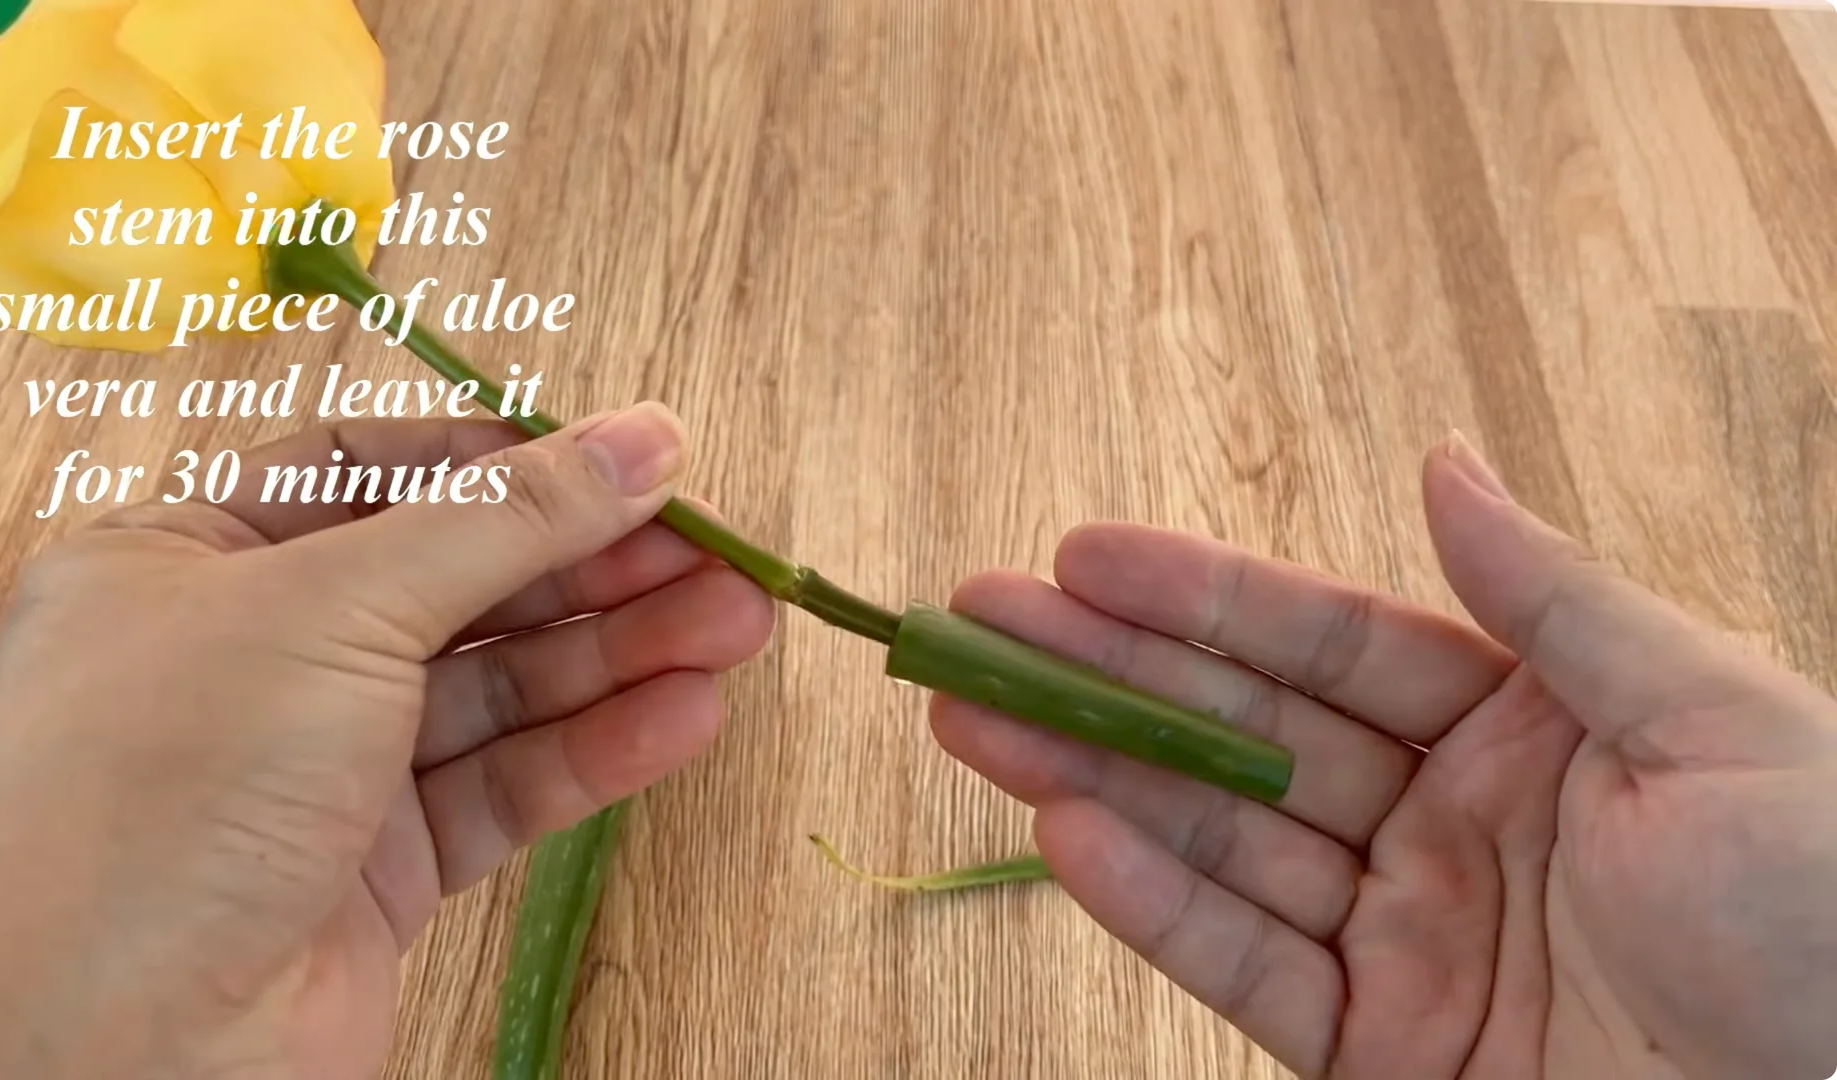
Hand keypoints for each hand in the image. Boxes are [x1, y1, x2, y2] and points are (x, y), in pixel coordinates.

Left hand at [0, 405, 775, 1079]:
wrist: (97, 1052)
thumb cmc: (158, 791)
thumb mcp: (335, 605)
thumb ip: (503, 521)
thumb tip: (639, 442)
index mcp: (188, 556)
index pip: (370, 466)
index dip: (506, 460)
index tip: (630, 459)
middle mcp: (250, 656)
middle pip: (456, 580)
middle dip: (594, 563)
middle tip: (718, 551)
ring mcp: (313, 770)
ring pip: (496, 689)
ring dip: (619, 654)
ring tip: (737, 624)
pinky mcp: (373, 873)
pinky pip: (502, 787)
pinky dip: (592, 749)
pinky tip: (682, 716)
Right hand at [932, 433, 1836, 1078]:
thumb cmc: (1834, 914)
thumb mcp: (1712, 721)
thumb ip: (1555, 601)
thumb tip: (1441, 463)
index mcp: (1526, 727)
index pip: (1328, 646)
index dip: (1202, 598)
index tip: (1082, 552)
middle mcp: (1446, 824)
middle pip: (1242, 734)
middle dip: (1102, 675)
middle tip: (971, 622)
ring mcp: (1405, 941)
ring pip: (1218, 843)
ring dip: (1087, 775)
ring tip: (968, 713)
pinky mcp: (1382, 1054)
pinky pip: (1248, 970)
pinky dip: (1153, 905)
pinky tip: (1065, 832)